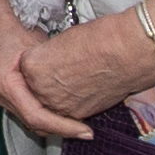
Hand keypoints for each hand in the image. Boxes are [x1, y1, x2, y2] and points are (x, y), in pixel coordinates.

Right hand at [0, 0, 78, 138]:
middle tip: (87, 131)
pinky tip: (62, 111)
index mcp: (6, 86)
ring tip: (79, 124)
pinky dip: (46, 113)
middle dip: (61, 129)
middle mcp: (1, 95)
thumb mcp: (33, 45)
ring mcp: (2, 95)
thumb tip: (76, 82)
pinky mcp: (7, 91)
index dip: (63, 126)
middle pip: (35, 124)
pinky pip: (28, 109)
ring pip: (31, 119)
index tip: (84, 131)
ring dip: (54, 123)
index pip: (37, 117)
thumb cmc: (7, 25)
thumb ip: (50, 64)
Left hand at [20, 14, 154, 130]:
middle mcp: (40, 89)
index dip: (42, 62)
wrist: (127, 52)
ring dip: (59, 96)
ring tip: (76, 81)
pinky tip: (86, 89)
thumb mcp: (63, 40)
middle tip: (64, 70)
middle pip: (36, 89)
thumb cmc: (100, 39)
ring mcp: (59, 105)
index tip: (52, 57)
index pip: (27, 68)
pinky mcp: (78, 115)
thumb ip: (49, 56)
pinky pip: (69, 113)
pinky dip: (75, 104)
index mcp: (31, 67)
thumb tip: (51, 62)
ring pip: (51, 104)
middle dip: (46, 82)